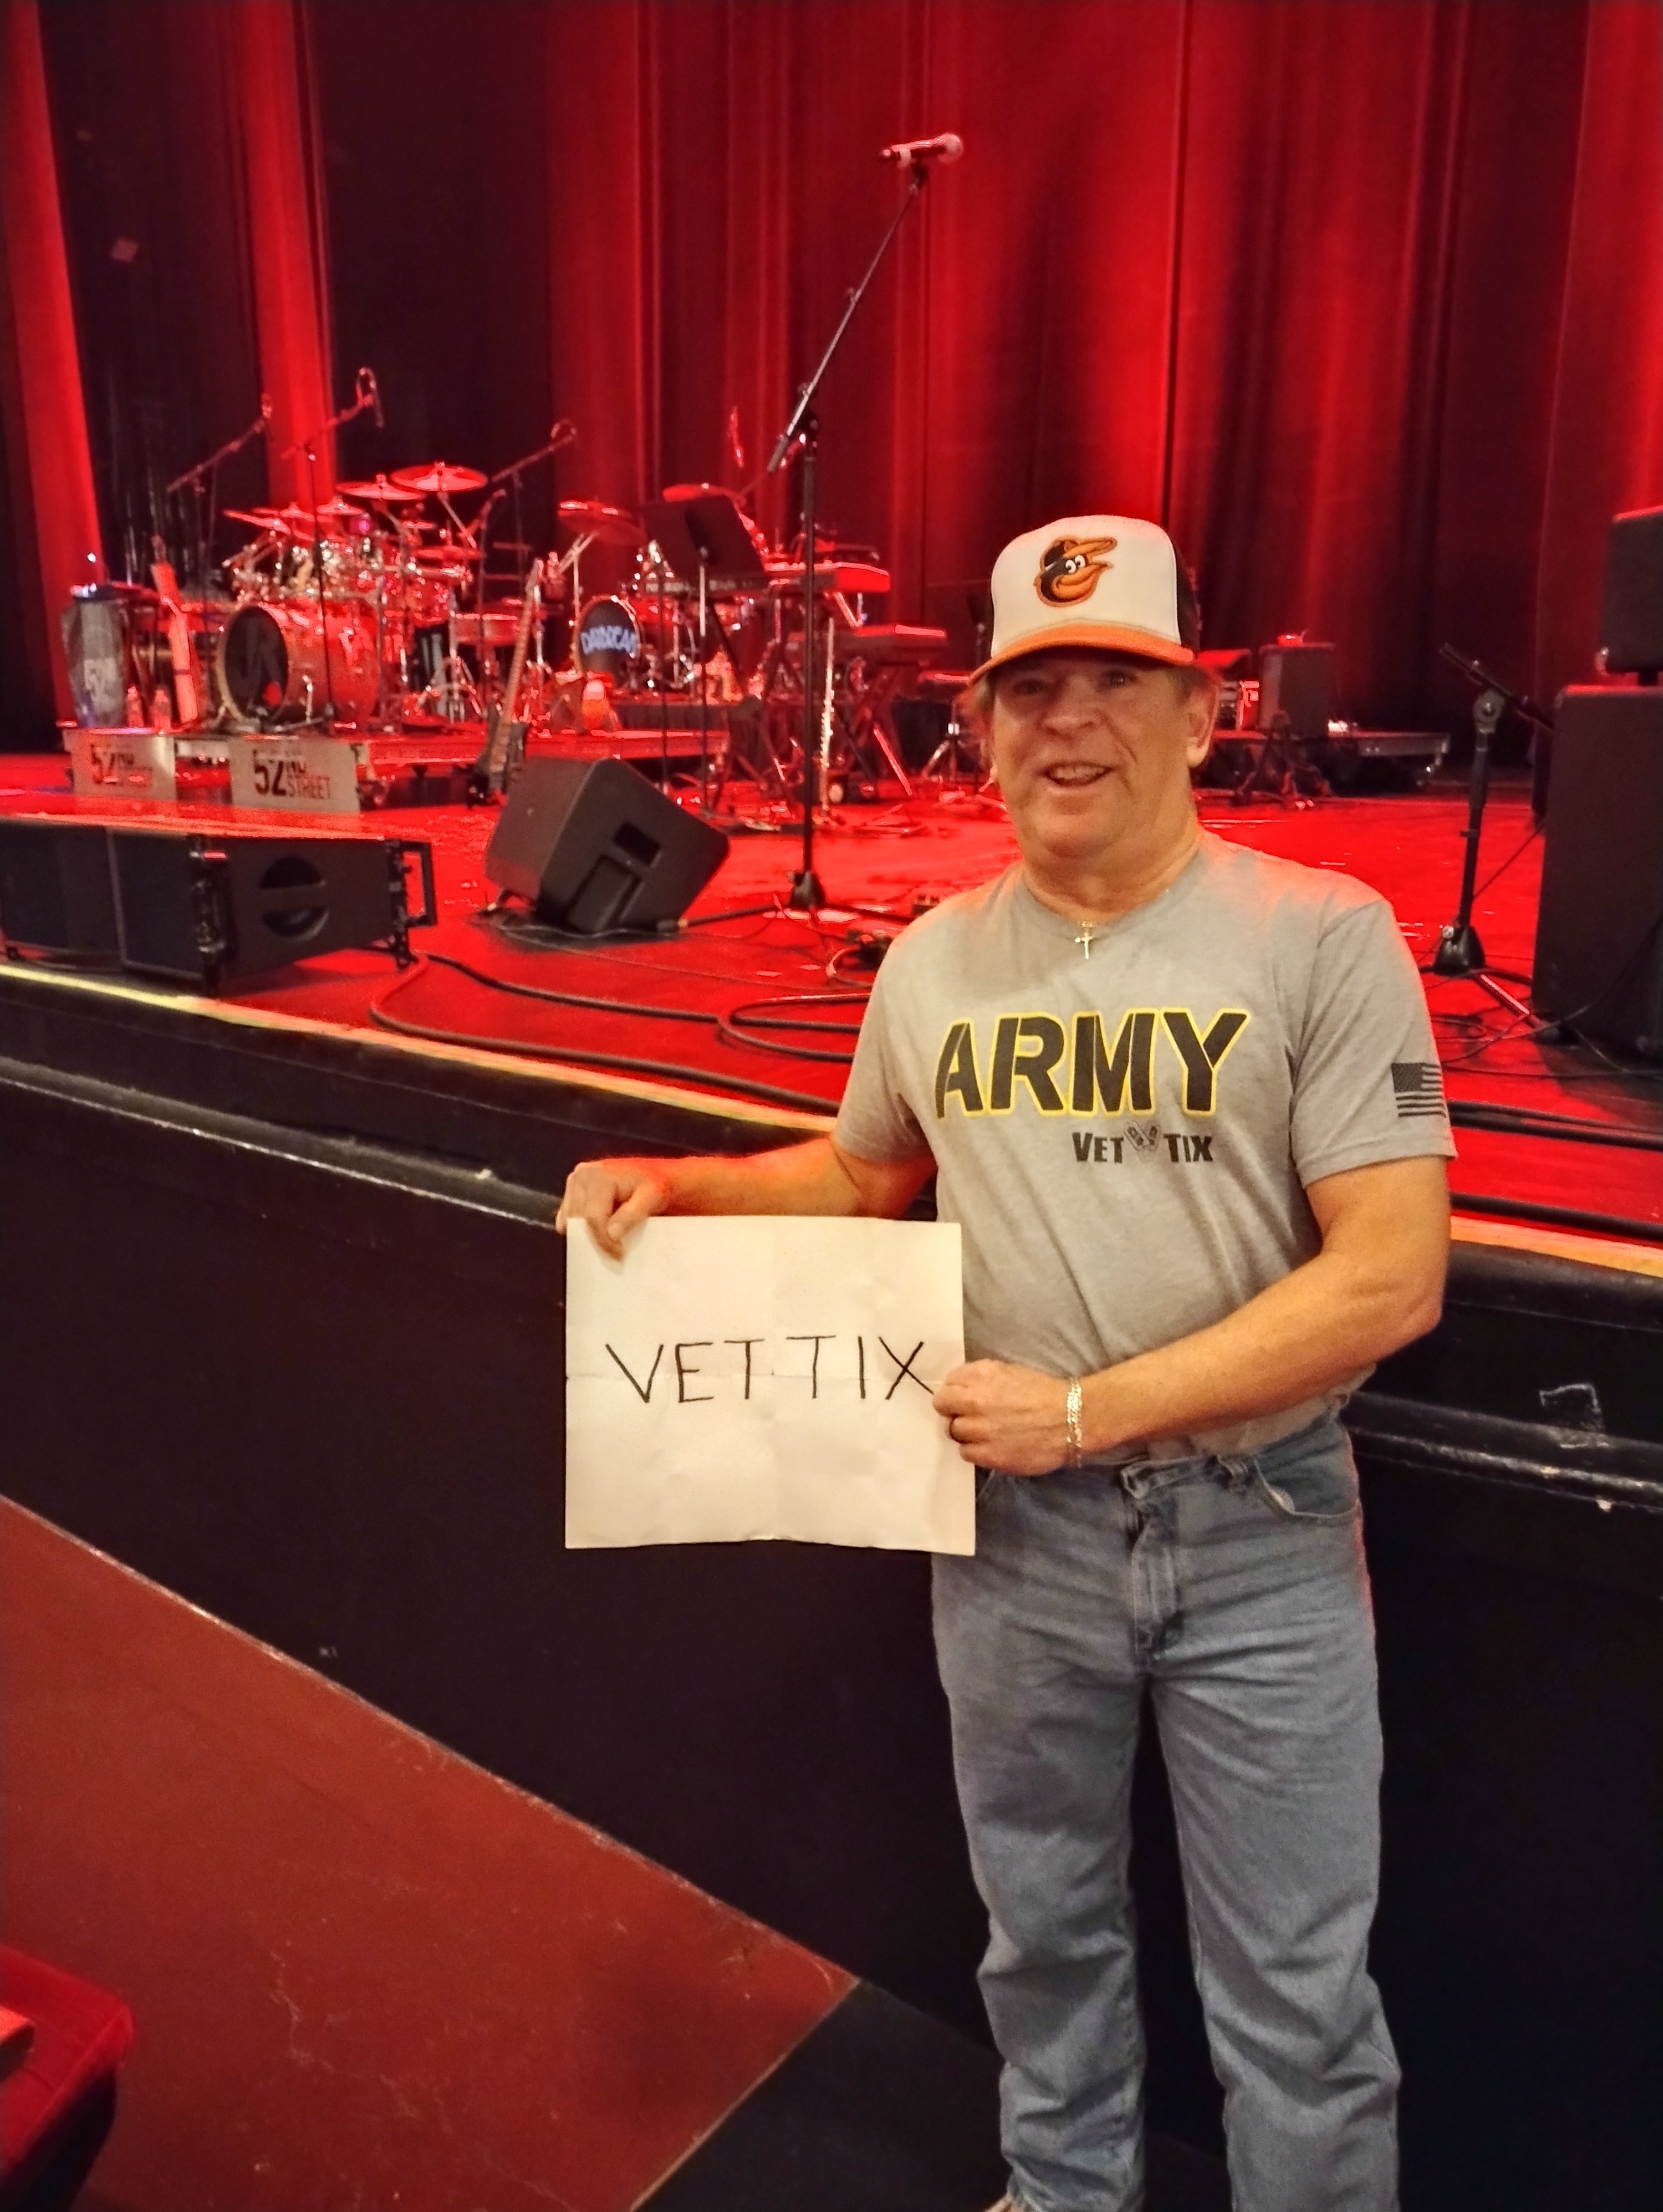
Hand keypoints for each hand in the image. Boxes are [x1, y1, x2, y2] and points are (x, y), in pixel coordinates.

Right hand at [554, 1157, 670, 1258]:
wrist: (652, 1174)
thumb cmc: (654, 1184)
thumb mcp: (652, 1197)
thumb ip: (631, 1215)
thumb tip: (611, 1234)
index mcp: (599, 1176)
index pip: (593, 1217)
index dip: (603, 1240)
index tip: (618, 1255)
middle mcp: (581, 1176)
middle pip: (579, 1219)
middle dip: (594, 1240)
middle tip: (614, 1252)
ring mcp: (574, 1182)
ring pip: (569, 1219)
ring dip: (586, 1234)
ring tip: (607, 1242)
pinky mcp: (571, 1190)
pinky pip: (567, 1216)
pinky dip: (579, 1227)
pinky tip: (597, 1232)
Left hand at [932, 1359, 1071, 1476]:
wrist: (1071, 1418)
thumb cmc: (1044, 1392)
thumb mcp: (1009, 1372)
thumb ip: (980, 1378)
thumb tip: (959, 1388)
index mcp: (981, 1376)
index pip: (947, 1384)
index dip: (954, 1392)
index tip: (963, 1398)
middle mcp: (974, 1401)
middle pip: (942, 1407)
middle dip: (953, 1410)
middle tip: (970, 1416)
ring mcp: (979, 1430)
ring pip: (953, 1432)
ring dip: (966, 1432)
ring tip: (985, 1433)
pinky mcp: (988, 1455)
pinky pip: (965, 1453)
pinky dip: (975, 1450)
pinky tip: (991, 1446)